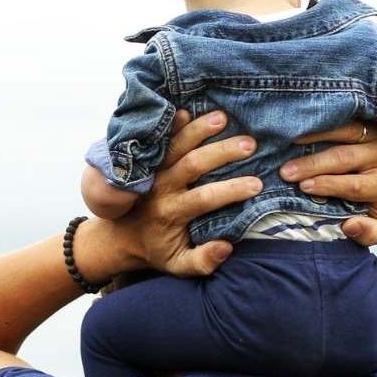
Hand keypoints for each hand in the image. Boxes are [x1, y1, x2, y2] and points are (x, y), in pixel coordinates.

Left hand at [100, 110, 261, 276]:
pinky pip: (158, 140)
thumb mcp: (178, 265)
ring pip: (176, 146)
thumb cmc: (157, 250)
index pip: (205, 198)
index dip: (231, 190)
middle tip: (250, 144)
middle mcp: (162, 188)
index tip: (257, 184)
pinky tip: (186, 110)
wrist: (119, 237)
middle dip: (222, 152)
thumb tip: (226, 247)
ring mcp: (153, 171)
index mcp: (172, 212)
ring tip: (223, 117)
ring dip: (198, 130)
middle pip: (193, 164)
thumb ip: (202, 261)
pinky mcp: (148, 161)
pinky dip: (171, 125)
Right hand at [279, 121, 376, 246]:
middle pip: (345, 157)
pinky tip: (299, 126)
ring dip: (314, 137)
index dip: (328, 185)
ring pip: (344, 131)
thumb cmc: (374, 204)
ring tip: (288, 143)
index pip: (355, 185)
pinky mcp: (366, 120)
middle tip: (286, 171)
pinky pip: (342, 118)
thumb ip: (368, 232)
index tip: (303, 187)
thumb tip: (349, 226)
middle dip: (313, 164)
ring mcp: (375, 134)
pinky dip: (320, 122)